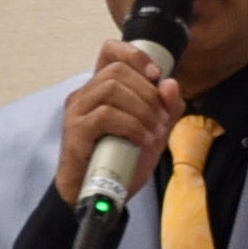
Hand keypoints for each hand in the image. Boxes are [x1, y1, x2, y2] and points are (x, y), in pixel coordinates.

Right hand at [55, 40, 184, 206]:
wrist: (98, 197)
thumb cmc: (120, 164)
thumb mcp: (153, 133)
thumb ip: (166, 109)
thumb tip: (171, 84)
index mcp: (101, 89)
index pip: (111, 51)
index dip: (135, 55)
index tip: (156, 76)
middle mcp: (85, 95)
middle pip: (117, 70)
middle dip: (147, 93)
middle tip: (160, 119)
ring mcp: (78, 111)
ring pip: (112, 89)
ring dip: (141, 109)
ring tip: (153, 132)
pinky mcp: (76, 131)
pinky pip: (106, 115)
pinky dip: (131, 126)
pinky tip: (142, 140)